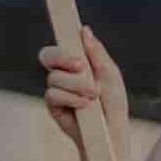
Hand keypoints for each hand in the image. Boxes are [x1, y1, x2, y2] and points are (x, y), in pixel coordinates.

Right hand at [39, 26, 129, 147]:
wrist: (111, 131)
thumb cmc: (113, 102)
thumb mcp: (109, 74)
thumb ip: (97, 53)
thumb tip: (84, 29)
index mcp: (77, 62)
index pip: (62, 45)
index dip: (63, 38)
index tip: (73, 33)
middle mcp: (64, 73)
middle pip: (47, 55)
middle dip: (63, 58)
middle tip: (81, 65)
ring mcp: (56, 89)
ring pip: (54, 77)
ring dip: (77, 85)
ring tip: (93, 95)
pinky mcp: (53, 106)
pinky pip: (53, 94)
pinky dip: (71, 98)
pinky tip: (85, 105)